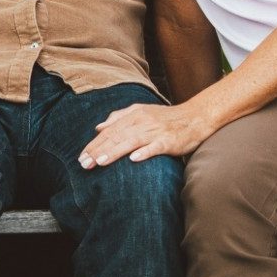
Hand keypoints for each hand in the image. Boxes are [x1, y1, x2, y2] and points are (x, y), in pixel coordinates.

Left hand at [79, 101, 212, 169]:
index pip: (109, 131)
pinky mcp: (169, 140)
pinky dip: (145, 152)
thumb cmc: (166, 118)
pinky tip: (134, 159)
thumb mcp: (141, 112)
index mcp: (133, 115)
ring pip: (131, 141)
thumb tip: (98, 127)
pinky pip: (156, 147)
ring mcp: (156, 131)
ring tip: (100, 162)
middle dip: (98, 150)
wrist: (196, 116)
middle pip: (116, 136)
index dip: (94, 144)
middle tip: (84, 164)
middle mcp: (142, 122)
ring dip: (114, 152)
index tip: (81, 157)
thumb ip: (118, 118)